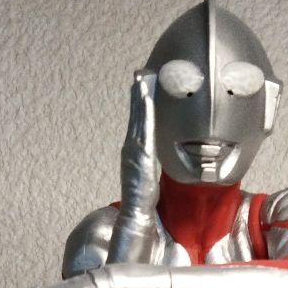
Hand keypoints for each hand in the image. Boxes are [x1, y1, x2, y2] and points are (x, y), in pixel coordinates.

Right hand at [120, 70, 158, 217]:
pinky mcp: (141, 155)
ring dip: (140, 99)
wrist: (136, 214)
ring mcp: (134, 150)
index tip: (142, 86)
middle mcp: (131, 148)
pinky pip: (144, 128)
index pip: (138, 124)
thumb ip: (150, 164)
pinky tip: (147, 100)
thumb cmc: (144, 199)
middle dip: (138, 95)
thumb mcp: (149, 177)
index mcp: (134, 152)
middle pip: (136, 117)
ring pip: (139, 119)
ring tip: (142, 80)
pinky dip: (145, 112)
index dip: (139, 105)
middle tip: (140, 73)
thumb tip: (156, 158)